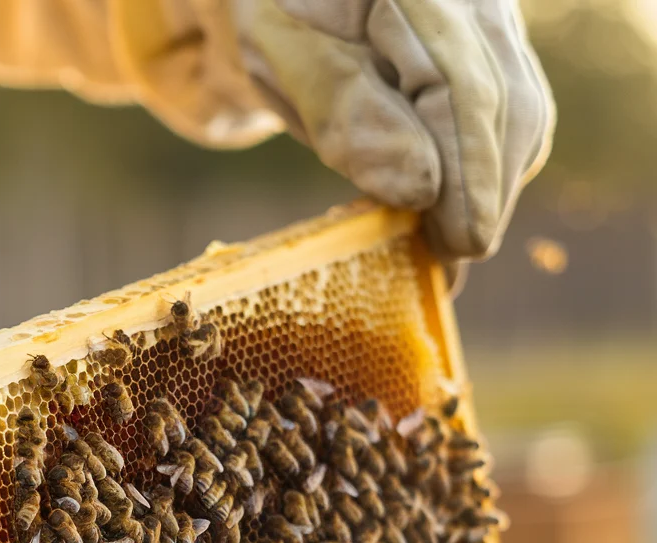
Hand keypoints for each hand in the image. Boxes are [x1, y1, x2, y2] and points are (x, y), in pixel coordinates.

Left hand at [231, 0, 554, 260]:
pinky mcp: (496, 45)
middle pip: (506, 104)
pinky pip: (511, 112)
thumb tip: (420, 190)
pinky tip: (456, 209)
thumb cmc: (282, 19)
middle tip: (452, 258)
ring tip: (449, 243)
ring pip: (520, 112)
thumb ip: (347, 116)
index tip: (465, 240)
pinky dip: (485, 170)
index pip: (461, 85)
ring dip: (490, 189)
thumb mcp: (289, 61)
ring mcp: (493, 16)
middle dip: (483, 193)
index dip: (469, 173)